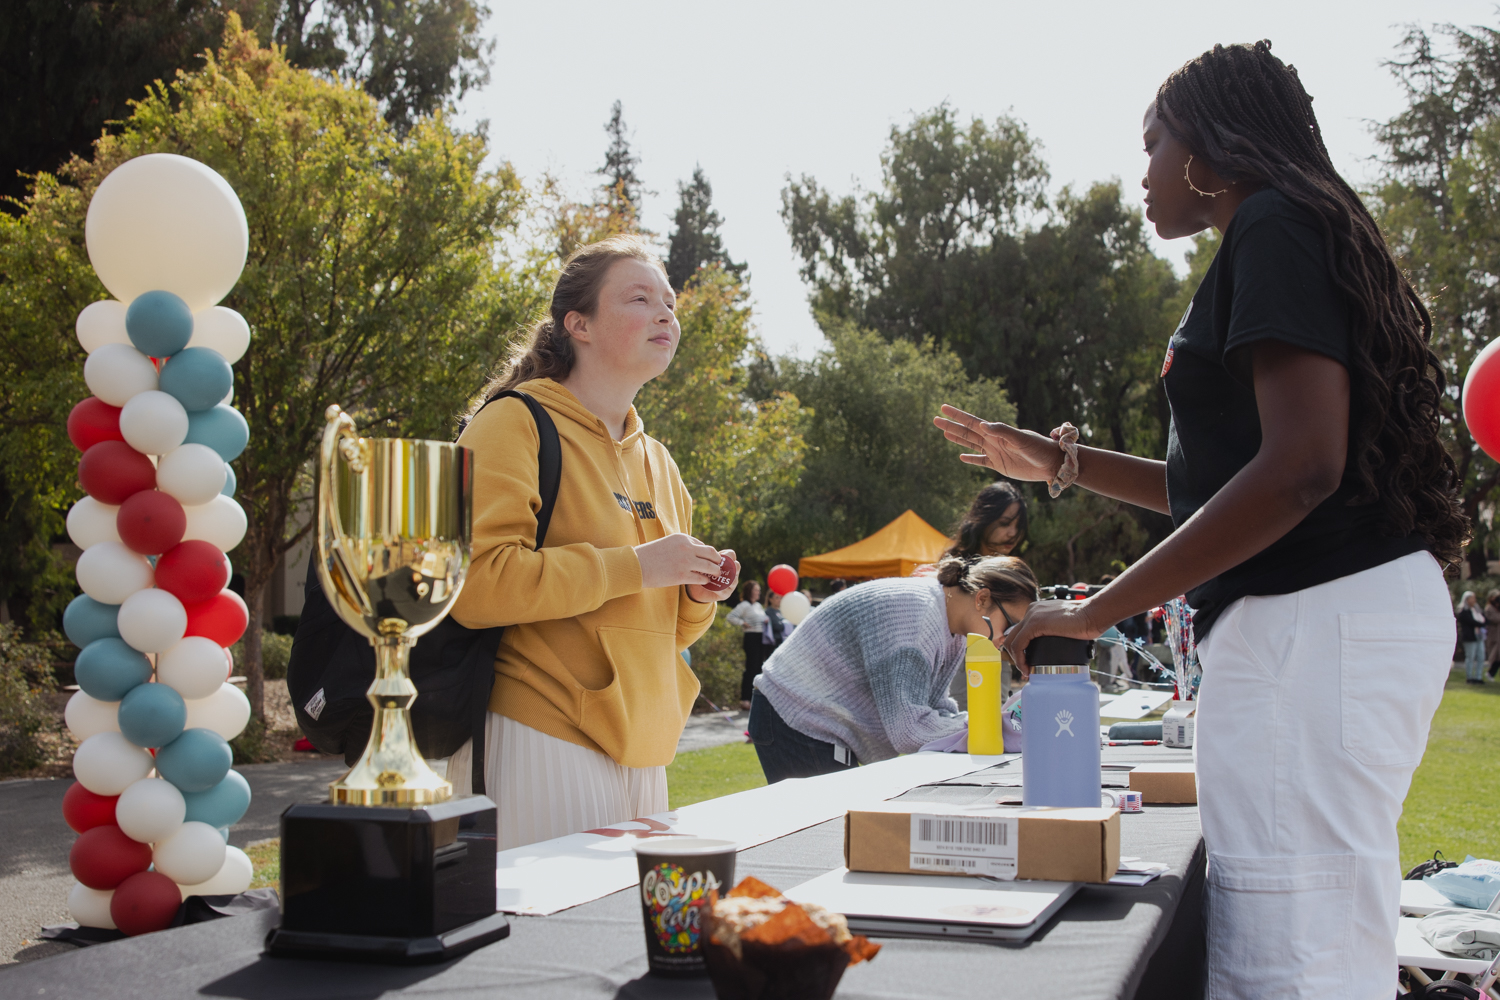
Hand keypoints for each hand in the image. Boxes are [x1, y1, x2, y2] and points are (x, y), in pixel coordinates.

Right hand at [635, 533, 725, 589]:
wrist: (636, 565)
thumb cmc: (649, 555)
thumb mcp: (667, 543)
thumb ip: (681, 546)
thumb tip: (693, 552)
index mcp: (682, 537)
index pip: (701, 544)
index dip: (706, 553)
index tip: (708, 559)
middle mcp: (687, 547)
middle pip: (711, 553)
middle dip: (717, 560)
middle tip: (719, 566)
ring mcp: (686, 561)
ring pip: (710, 566)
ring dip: (715, 571)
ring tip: (716, 575)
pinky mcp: (682, 575)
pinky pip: (701, 578)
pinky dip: (705, 580)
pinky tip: (704, 581)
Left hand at [687, 549, 739, 603]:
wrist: (696, 590)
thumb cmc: (699, 573)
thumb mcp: (701, 564)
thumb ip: (703, 558)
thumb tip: (699, 549)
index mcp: (728, 563)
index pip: (732, 555)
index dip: (725, 554)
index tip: (715, 556)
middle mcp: (732, 573)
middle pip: (736, 566)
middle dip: (729, 565)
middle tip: (717, 566)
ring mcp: (731, 584)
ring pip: (733, 579)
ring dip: (723, 577)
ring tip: (713, 577)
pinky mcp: (726, 594)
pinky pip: (724, 591)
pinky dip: (717, 589)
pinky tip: (709, 586)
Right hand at [933, 405, 1063, 482]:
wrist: (1051, 464)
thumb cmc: (1039, 448)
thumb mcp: (1021, 438)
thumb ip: (1003, 431)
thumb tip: (983, 425)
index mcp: (996, 432)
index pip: (972, 422)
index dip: (957, 415)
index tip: (943, 408)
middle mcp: (993, 440)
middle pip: (967, 432)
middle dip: (951, 425)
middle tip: (935, 419)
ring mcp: (995, 452)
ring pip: (971, 444)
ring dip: (957, 439)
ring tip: (944, 433)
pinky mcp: (999, 465)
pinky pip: (981, 461)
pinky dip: (971, 459)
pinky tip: (961, 456)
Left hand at [999, 598, 1105, 673]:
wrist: (1094, 614)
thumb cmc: (1086, 621)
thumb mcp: (1064, 626)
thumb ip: (1055, 632)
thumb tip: (1052, 649)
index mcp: (1037, 611)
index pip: (1020, 633)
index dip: (1021, 651)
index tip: (1028, 665)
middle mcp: (1031, 611)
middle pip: (1012, 637)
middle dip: (1016, 656)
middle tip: (1026, 670)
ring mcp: (1032, 616)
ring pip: (1012, 641)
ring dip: (1017, 660)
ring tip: (1027, 671)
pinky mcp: (1035, 623)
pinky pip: (1018, 644)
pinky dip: (1020, 659)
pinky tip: (1027, 667)